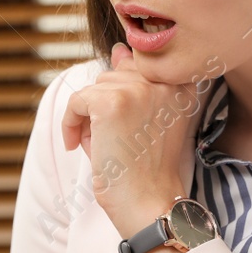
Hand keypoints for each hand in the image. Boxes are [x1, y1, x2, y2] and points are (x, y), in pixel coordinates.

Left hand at [59, 42, 209, 236]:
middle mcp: (164, 79)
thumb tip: (119, 49)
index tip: (123, 122)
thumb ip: (136, 83)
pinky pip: (76, 101)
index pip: (140, 63)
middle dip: (106, 108)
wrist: (150, 203)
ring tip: (105, 147)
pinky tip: (78, 146)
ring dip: (91, 118)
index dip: (124, 93)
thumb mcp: (150, 119)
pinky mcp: (111, 102)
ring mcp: (137, 89)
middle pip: (114, 75)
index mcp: (182, 82)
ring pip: (95, 88)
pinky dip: (70, 124)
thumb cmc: (149, 169)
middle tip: (115, 142)